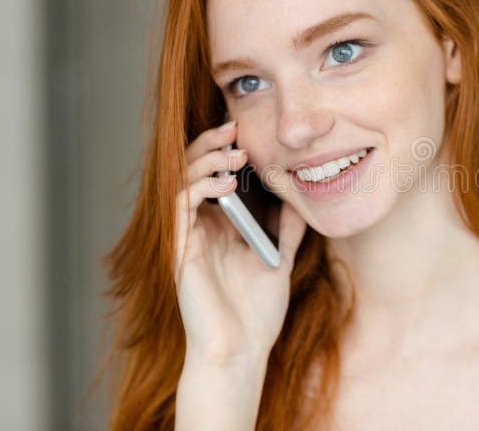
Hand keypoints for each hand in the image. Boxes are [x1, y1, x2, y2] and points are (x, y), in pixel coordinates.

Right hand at [174, 121, 307, 364]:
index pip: (211, 177)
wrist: (242, 350)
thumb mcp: (278, 261)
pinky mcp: (180, 250)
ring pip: (181, 182)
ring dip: (206, 161)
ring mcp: (187, 238)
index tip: (244, 133)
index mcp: (218, 228)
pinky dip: (201, 188)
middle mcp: (198, 228)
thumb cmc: (256, 313)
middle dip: (210, 145)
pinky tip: (227, 182)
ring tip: (234, 154)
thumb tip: (298, 203)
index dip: (222, 151)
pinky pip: (181, 206)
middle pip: (191, 171)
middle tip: (232, 128)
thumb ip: (285, 232)